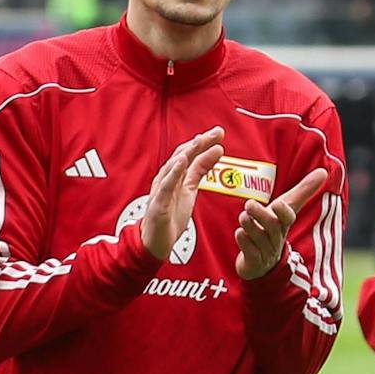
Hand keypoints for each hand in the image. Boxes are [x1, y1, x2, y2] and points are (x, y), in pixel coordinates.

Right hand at [142, 128, 223, 260]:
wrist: (155, 241)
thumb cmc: (169, 216)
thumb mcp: (190, 190)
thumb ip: (199, 171)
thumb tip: (215, 152)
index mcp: (175, 175)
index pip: (190, 154)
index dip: (204, 142)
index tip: (219, 132)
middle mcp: (167, 179)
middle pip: (183, 155)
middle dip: (200, 143)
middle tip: (216, 132)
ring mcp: (161, 190)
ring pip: (173, 166)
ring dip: (187, 152)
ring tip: (200, 141)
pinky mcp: (158, 203)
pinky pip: (165, 185)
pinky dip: (173, 172)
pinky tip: (181, 162)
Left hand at [235, 168, 326, 279]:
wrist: (262, 263)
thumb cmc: (274, 229)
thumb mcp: (287, 209)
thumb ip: (303, 191)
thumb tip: (323, 171)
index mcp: (284, 224)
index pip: (288, 218)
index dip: (284, 212)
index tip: (278, 204)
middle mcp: (276, 237)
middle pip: (272, 227)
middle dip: (261, 215)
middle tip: (249, 204)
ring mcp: (265, 250)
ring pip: (259, 238)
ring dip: (250, 226)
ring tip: (243, 216)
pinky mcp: (254, 261)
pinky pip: (250, 252)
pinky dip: (244, 242)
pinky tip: (239, 234)